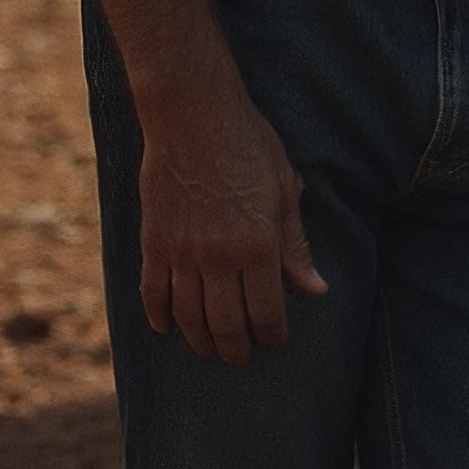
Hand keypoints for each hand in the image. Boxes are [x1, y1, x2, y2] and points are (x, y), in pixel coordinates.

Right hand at [137, 76, 327, 364]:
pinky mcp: (154, 241)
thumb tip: (315, 290)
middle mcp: (220, 256)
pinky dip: (160, 317)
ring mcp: (183, 251)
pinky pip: (154, 293)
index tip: (275, 340)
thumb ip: (296, 245)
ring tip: (211, 348)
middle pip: (226, 325)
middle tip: (242, 356)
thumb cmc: (248, 144)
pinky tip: (167, 328)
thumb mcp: (284, 188)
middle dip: (237, 348)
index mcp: (259, 244)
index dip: (272, 335)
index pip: (268, 311)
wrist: (193, 112)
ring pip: (190, 317)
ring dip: (201, 341)